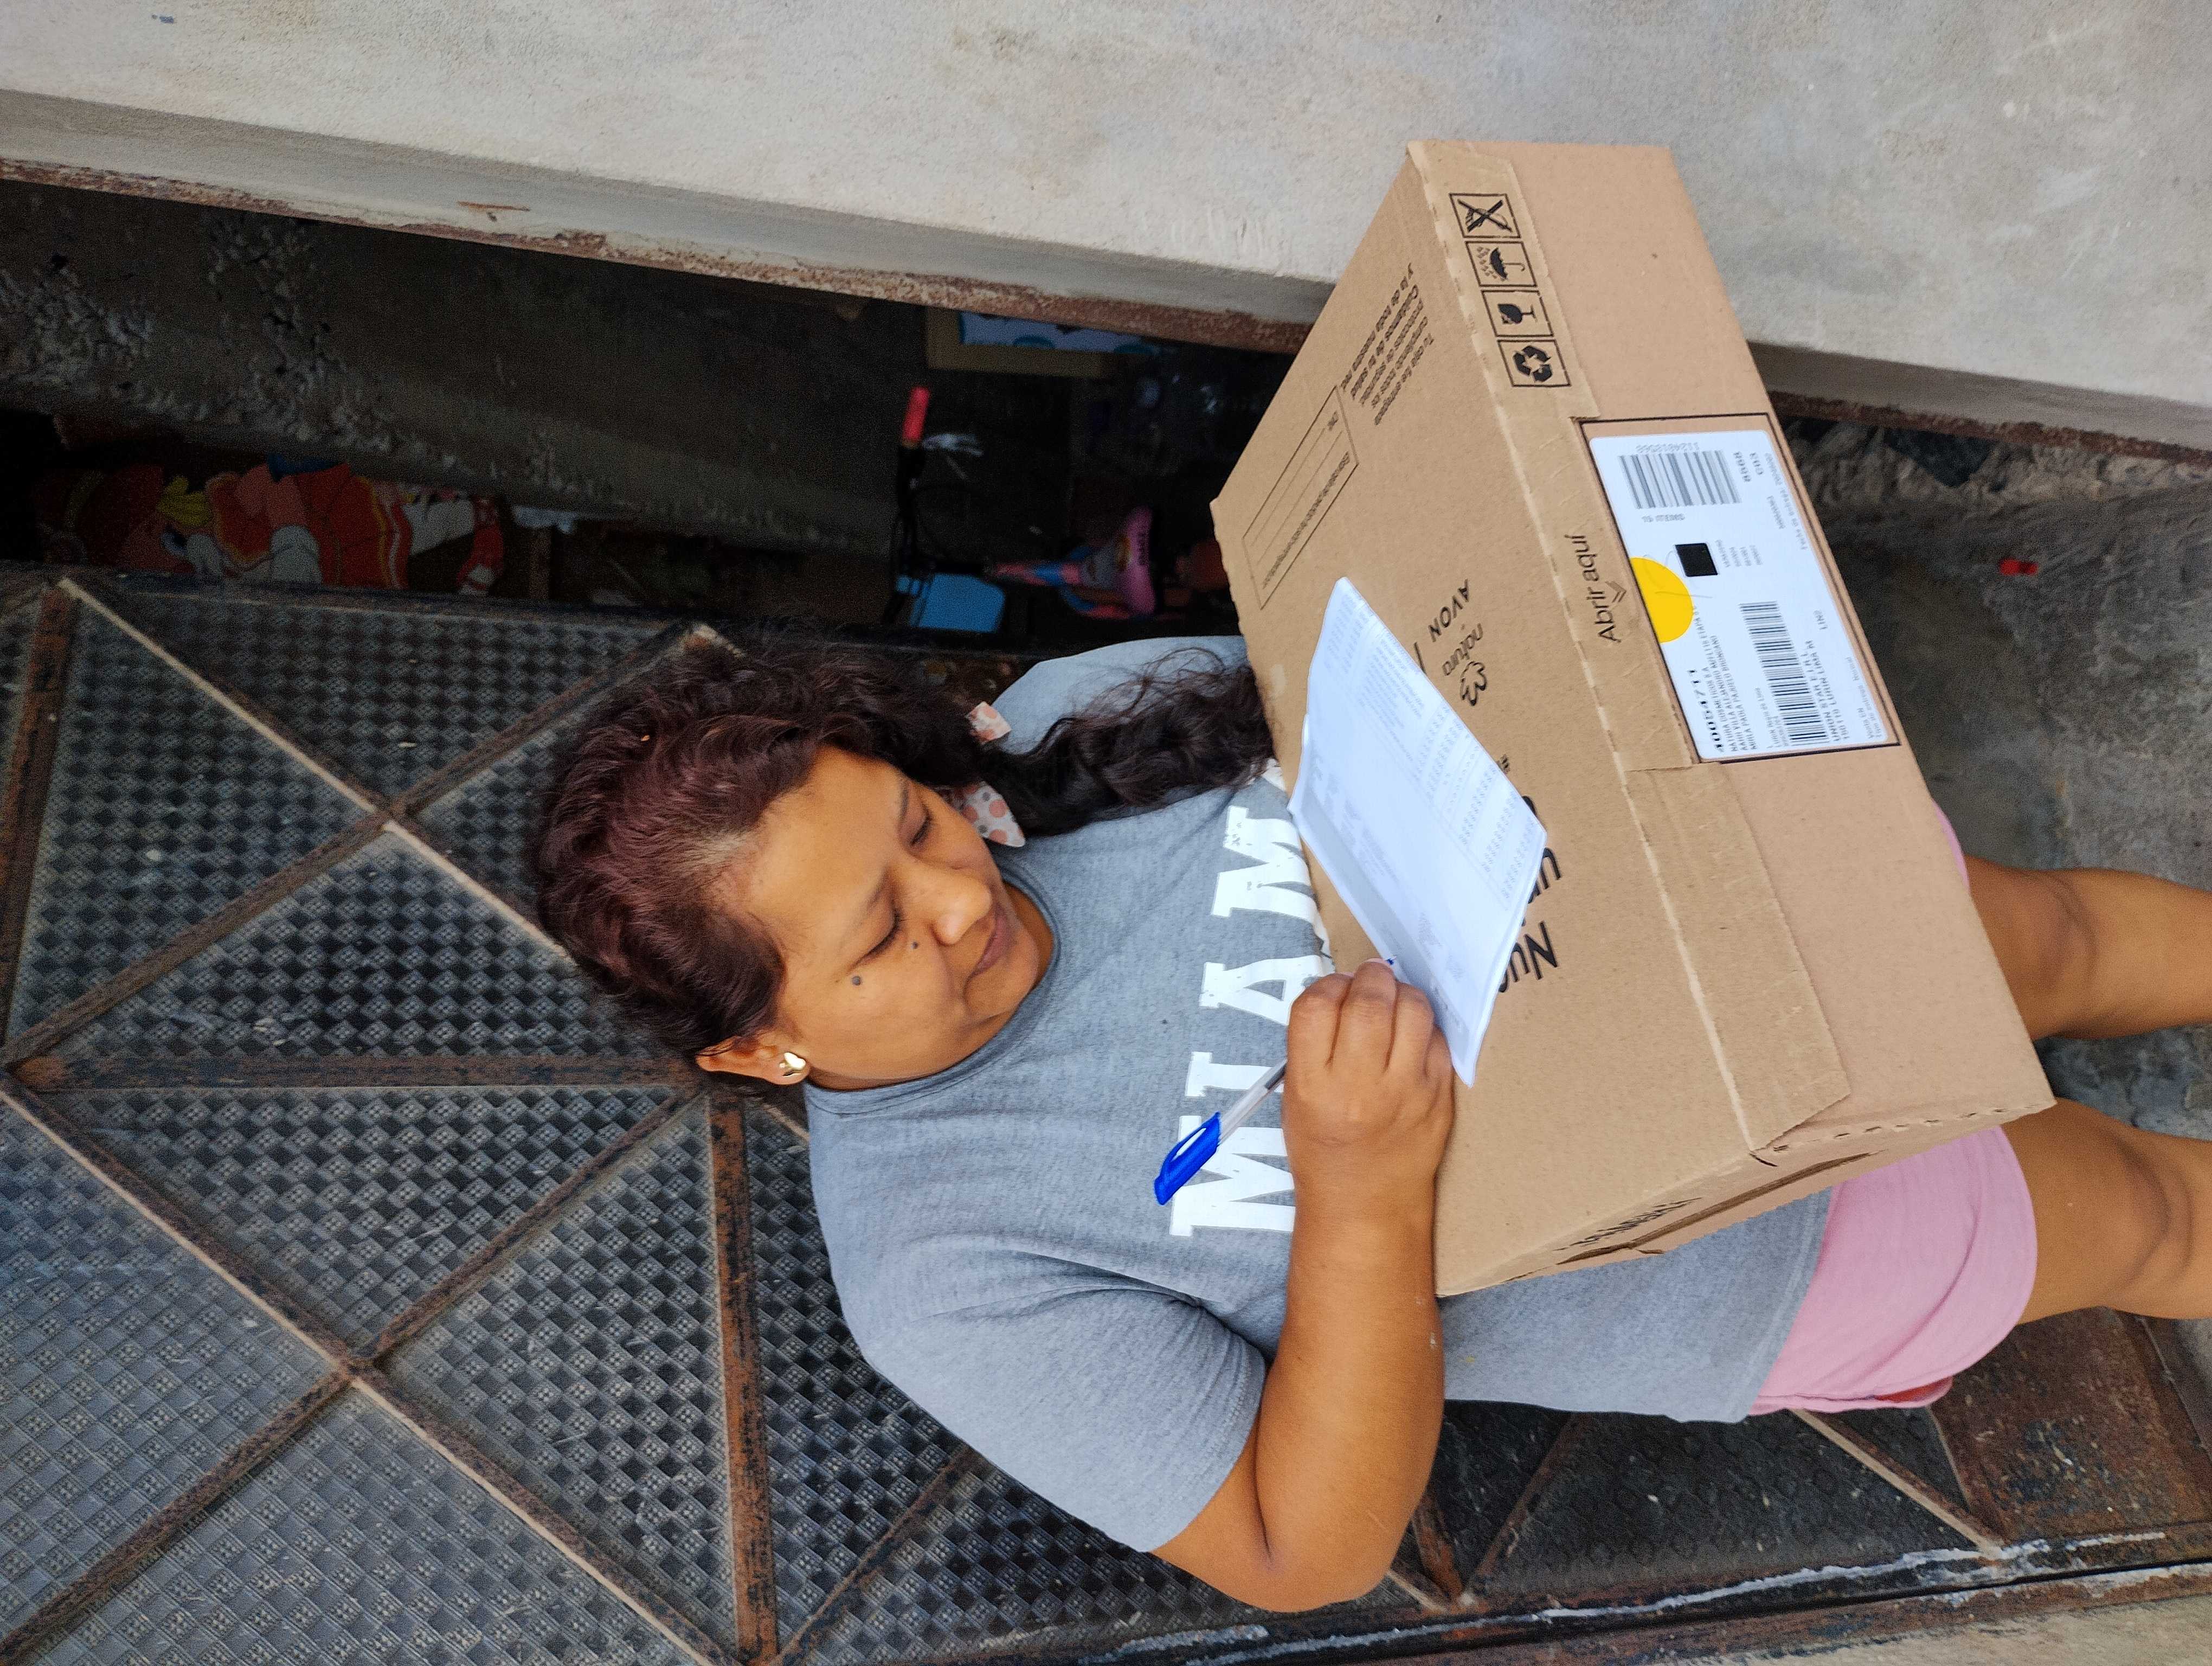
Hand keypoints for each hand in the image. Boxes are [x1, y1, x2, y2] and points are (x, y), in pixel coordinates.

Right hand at [1280, 959, 1454, 1220]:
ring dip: (1402, 993)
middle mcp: (1359, 1087)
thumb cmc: (1324, 1149)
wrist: (1365, 1204)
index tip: (1336, 988)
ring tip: (1394, 1000)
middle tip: (1371, 977)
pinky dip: (1425, 1027)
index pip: (1316, 1007)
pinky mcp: (1439, 1099)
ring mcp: (1406, 1092)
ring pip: (1413, 1011)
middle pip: (1369, 1002)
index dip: (1328, 984)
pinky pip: (1438, 1039)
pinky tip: (1412, 1034)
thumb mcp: (1297, 1097)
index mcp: (1313, 1086)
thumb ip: (1314, 1043)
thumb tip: (1345, 987)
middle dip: (1371, 976)